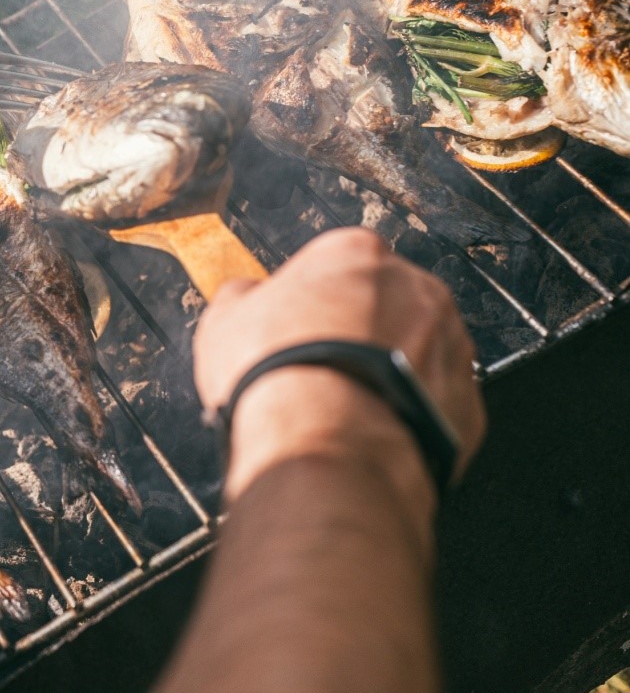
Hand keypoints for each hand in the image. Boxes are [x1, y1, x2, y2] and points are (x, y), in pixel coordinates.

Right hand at [193, 227, 485, 512]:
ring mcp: (451, 345)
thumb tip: (247, 296)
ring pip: (417, 351)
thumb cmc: (276, 371)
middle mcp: (417, 289)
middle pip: (386, 303)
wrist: (325, 440)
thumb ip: (244, 296)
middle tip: (318, 367)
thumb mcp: (225, 320)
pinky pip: (436, 403)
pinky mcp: (468, 402)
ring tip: (343, 407)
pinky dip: (410, 415)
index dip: (311, 298)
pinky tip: (371, 431)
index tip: (293, 328)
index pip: (336, 262)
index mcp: (356, 253)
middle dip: (358, 331)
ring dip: (389, 371)